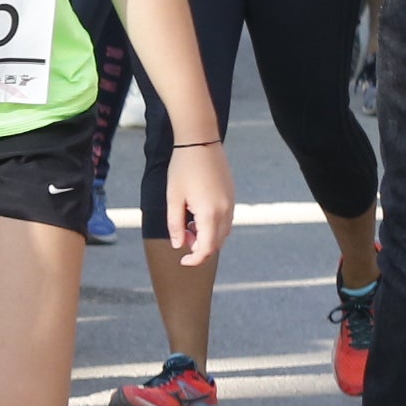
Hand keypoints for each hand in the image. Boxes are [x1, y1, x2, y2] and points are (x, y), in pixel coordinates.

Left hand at [157, 133, 235, 267]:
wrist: (200, 143)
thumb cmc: (182, 169)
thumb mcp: (173, 198)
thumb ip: (175, 224)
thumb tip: (179, 245)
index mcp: (210, 213)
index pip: (207, 248)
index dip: (196, 259)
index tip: (183, 262)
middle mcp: (225, 211)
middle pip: (217, 243)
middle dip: (199, 247)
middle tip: (181, 236)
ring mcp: (231, 204)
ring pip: (223, 233)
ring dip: (206, 236)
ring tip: (187, 224)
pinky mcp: (232, 197)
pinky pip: (226, 220)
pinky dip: (213, 226)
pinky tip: (197, 215)